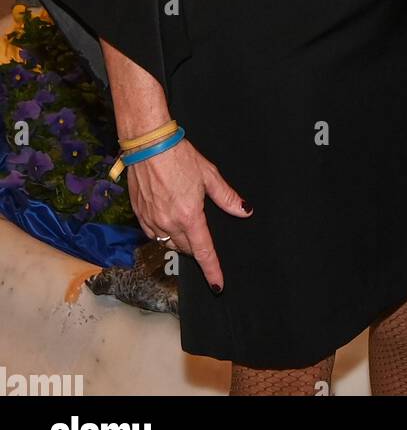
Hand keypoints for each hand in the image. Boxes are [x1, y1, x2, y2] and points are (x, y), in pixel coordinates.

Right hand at [128, 138, 251, 291]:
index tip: (217, 285)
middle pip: (186, 248)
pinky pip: (153, 234)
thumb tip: (244, 211)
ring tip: (185, 223)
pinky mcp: (139, 214)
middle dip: (196, 247)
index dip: (212, 269)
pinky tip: (167, 221)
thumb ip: (227, 197)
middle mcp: (168, 223)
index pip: (203, 251)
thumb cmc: (179, 156)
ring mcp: (151, 220)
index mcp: (189, 215)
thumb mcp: (209, 174)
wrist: (149, 144)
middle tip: (202, 233)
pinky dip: (162, 233)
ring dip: (179, 240)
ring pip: (169, 243)